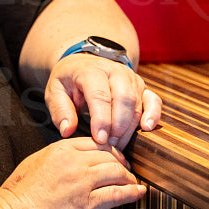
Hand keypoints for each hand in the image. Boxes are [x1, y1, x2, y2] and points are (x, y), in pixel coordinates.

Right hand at [0, 138, 145, 208]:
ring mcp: (81, 183)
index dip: (109, 151)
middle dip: (122, 163)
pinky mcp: (86, 204)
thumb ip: (56, 160)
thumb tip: (73, 162)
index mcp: (60, 150)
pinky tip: (138, 193)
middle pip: (109, 156)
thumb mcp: (34, 165)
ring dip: (129, 178)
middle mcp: (73, 162)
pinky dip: (132, 193)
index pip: (94, 143)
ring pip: (117, 172)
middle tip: (128, 171)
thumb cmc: (17, 197)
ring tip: (134, 184)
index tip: (115, 158)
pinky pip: (117, 194)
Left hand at [44, 53, 162, 148]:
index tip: (99, 139)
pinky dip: (153, 114)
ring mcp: (130, 78)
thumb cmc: (69, 80)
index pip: (100, 95)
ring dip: (130, 127)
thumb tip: (67, 130)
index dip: (101, 119)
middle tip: (108, 145)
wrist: (84, 62)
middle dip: (117, 126)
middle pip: (123, 98)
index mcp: (91, 70)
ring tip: (118, 145)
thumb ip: (60, 110)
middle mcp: (114, 71)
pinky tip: (147, 128)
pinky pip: (153, 100)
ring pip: (137, 102)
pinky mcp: (141, 87)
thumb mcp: (55, 91)